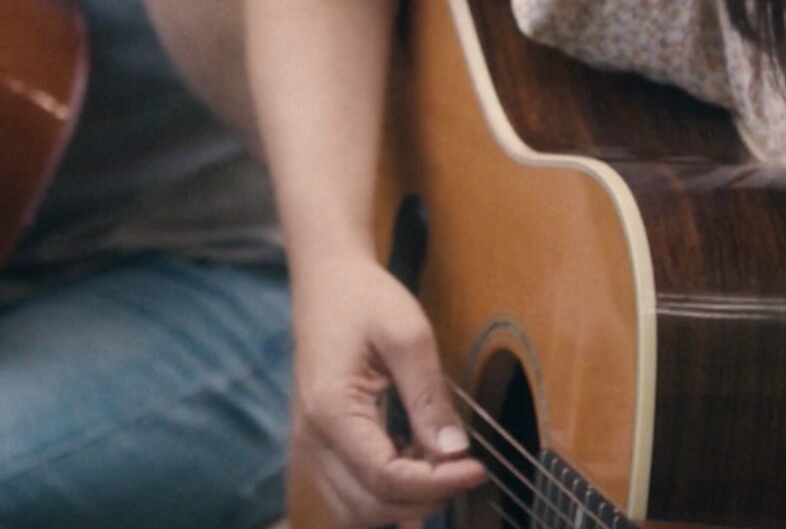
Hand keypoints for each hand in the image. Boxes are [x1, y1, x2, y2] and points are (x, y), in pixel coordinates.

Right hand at [289, 254, 487, 525]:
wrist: (327, 280)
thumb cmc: (365, 299)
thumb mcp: (409, 335)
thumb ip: (429, 397)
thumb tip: (454, 452)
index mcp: (330, 409)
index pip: (385, 476)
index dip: (436, 483)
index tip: (476, 468)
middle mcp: (311, 437)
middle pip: (368, 505)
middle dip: (423, 499)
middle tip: (465, 470)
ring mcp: (308, 445)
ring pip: (354, 511)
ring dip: (400, 503)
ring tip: (437, 468)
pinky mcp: (316, 446)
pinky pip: (347, 494)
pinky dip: (382, 495)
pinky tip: (412, 461)